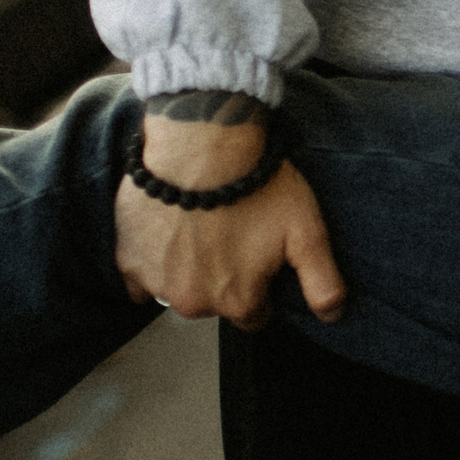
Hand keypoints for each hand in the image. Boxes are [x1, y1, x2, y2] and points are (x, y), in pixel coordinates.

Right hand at [115, 109, 346, 330]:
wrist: (201, 144)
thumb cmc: (256, 183)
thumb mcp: (307, 231)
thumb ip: (322, 281)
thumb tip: (332, 314)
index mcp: (239, 301)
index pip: (254, 315)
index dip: (259, 286)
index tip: (256, 256)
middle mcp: (195, 302)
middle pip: (214, 302)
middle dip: (223, 276)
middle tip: (229, 232)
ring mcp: (157, 283)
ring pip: (178, 288)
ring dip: (187, 267)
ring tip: (200, 226)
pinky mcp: (127, 261)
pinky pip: (139, 277)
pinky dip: (151, 261)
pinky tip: (167, 232)